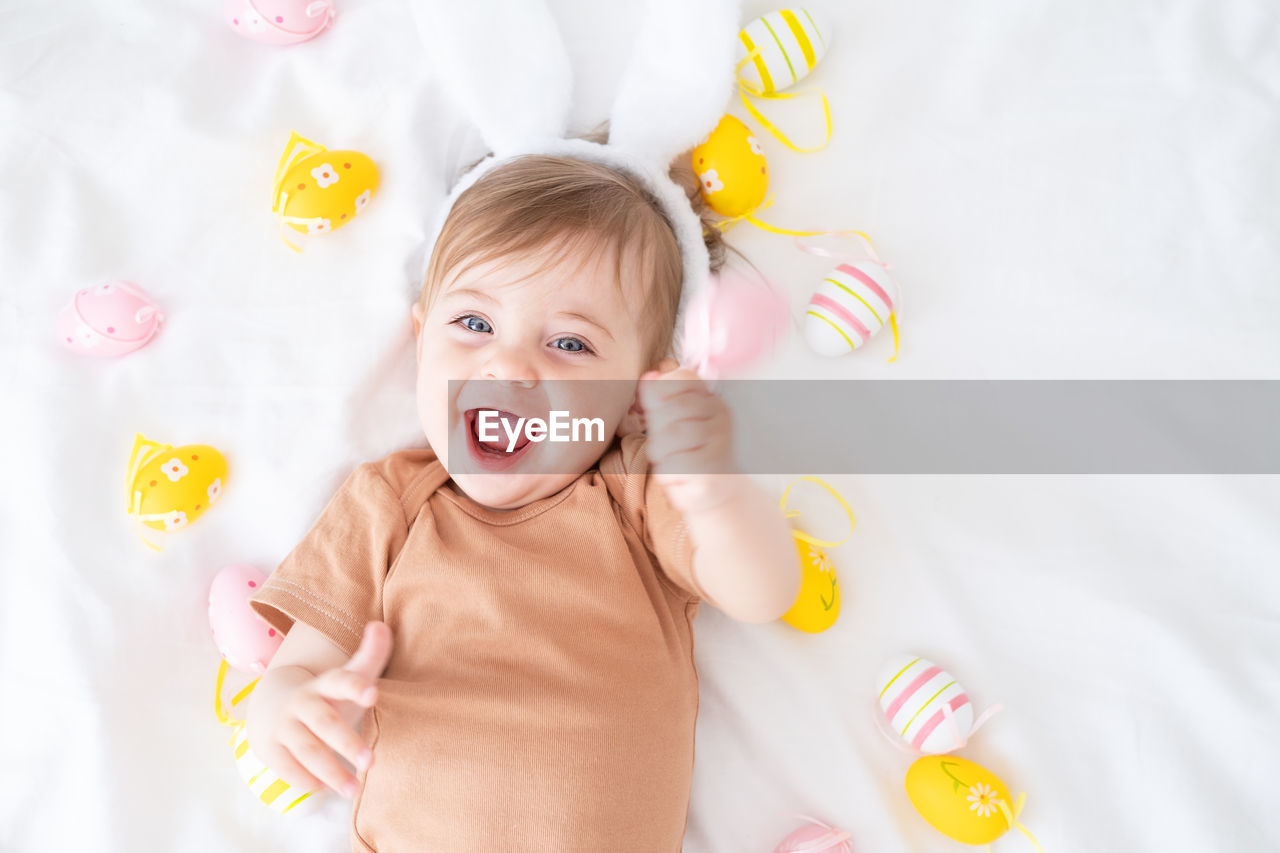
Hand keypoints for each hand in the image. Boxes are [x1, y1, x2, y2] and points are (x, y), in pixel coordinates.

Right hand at [248, 622, 393, 797]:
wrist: (271, 704)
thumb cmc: (324, 694)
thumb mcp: (345, 675)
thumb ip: (370, 655)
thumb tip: (381, 626)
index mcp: (325, 684)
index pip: (340, 680)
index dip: (355, 686)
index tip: (373, 694)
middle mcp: (303, 703)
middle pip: (325, 722)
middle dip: (347, 743)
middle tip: (371, 761)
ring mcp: (284, 726)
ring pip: (307, 749)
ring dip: (330, 772)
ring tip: (354, 789)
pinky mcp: (270, 748)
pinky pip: (287, 767)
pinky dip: (305, 780)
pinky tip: (324, 789)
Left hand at [637, 365, 736, 513]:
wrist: (718, 492)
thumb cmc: (689, 452)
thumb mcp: (674, 420)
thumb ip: (660, 397)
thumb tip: (648, 376)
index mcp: (711, 399)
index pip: (683, 377)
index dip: (660, 392)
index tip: (660, 412)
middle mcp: (721, 417)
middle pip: (672, 408)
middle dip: (656, 429)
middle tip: (666, 445)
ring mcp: (720, 445)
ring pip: (670, 436)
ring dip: (660, 453)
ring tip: (671, 460)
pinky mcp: (713, 473)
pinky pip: (674, 466)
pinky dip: (668, 474)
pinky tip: (680, 477)